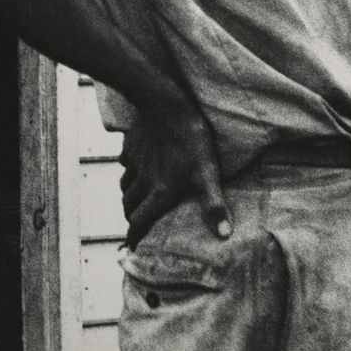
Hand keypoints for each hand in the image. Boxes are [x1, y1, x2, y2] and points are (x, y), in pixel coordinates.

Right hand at [121, 107, 232, 243]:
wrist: (163, 103)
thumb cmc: (190, 140)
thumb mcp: (207, 173)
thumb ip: (213, 205)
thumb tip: (224, 235)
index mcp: (159, 192)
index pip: (140, 221)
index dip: (135, 236)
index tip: (131, 247)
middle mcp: (143, 181)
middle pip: (129, 206)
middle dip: (132, 217)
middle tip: (137, 224)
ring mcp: (135, 162)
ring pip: (125, 185)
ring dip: (129, 196)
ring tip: (136, 200)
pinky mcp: (131, 145)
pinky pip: (126, 163)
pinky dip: (129, 170)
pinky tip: (137, 167)